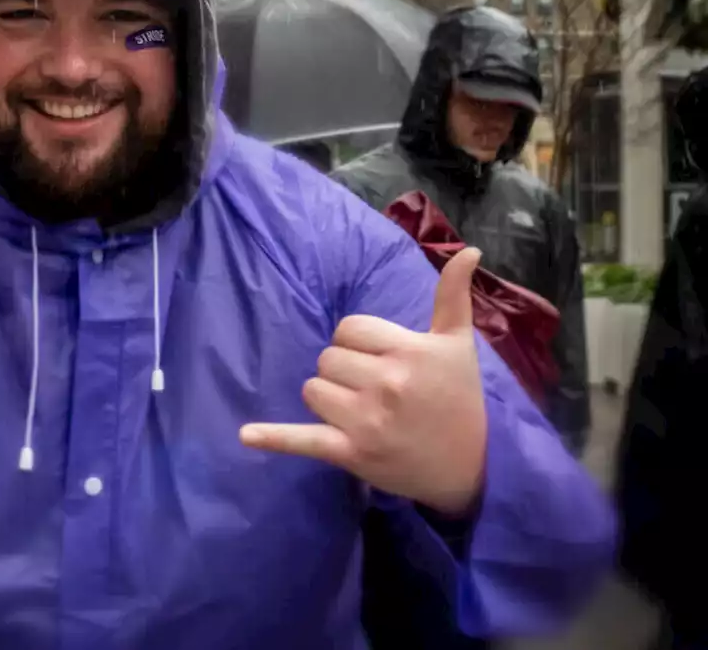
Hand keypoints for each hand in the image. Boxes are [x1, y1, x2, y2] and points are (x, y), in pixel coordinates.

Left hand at [240, 248, 487, 515]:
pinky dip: (274, 438)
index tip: (382, 359)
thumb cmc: (460, 399)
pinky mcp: (351, 453)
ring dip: (328, 398)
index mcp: (409, 351)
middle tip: (375, 389)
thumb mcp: (458, 344)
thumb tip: (468, 250)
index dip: (358, 342)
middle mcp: (386, 383)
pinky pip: (304, 440)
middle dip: (343, 371)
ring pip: (312, 389)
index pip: (348, 328)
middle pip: (327, 358)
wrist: (472, 467)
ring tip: (360, 412)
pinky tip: (245, 435)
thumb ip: (453, 295)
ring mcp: (366, 420)